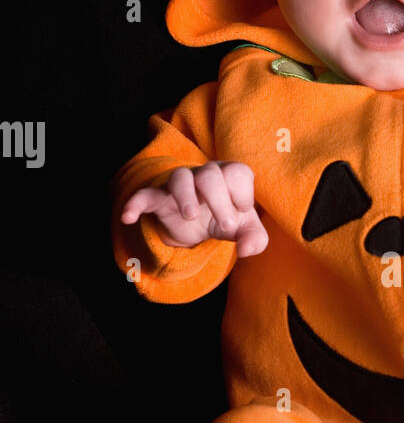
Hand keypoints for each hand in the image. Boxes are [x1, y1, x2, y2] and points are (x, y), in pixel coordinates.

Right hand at [120, 162, 268, 257]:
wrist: (199, 225)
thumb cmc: (227, 217)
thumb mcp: (245, 229)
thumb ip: (254, 238)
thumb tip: (246, 250)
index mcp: (229, 176)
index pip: (237, 172)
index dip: (242, 192)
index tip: (242, 211)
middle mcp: (205, 175)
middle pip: (210, 174)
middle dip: (219, 199)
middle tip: (226, 226)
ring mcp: (181, 185)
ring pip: (179, 178)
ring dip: (185, 195)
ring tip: (191, 216)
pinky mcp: (160, 199)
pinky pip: (144, 195)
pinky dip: (135, 203)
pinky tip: (128, 217)